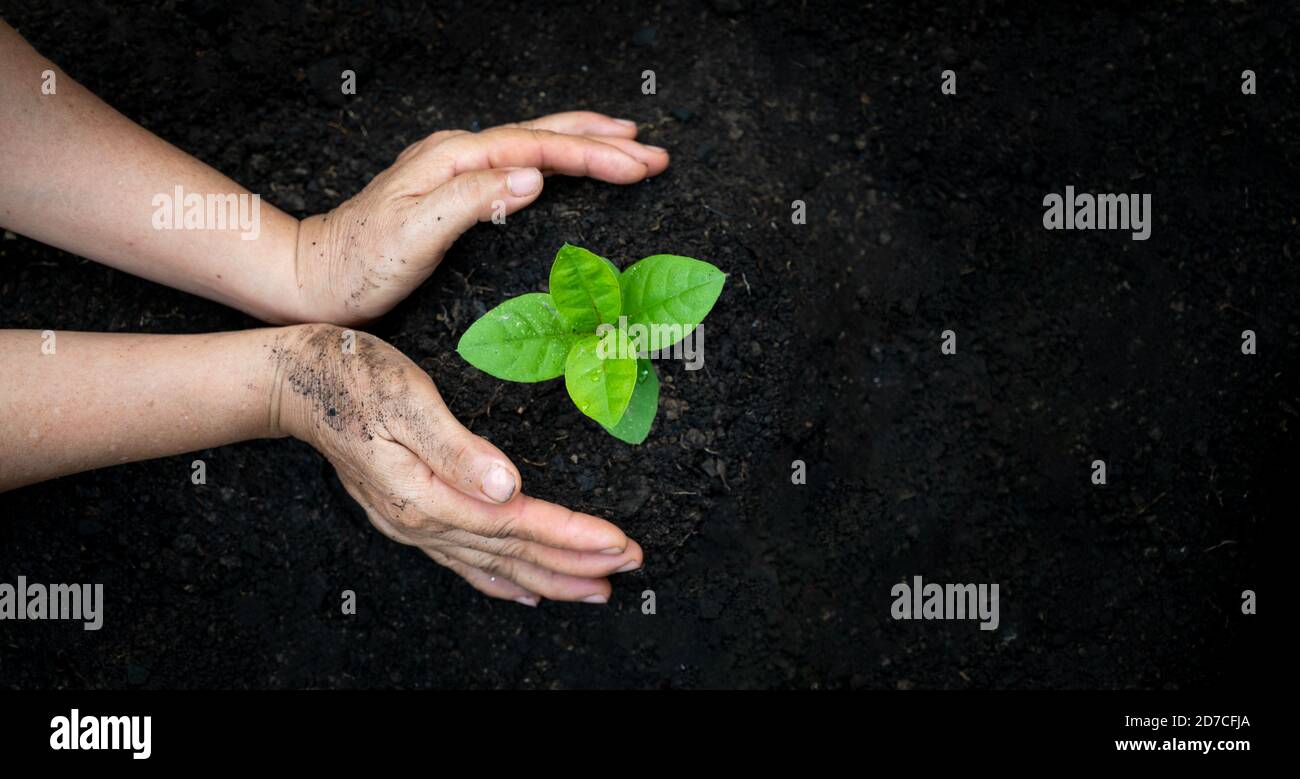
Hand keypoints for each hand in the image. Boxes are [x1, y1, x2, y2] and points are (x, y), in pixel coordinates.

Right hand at [271, 324, 642, 604]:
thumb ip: (456, 448)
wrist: (293, 382)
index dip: (572, 536)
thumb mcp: (405, 399)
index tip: (618, 543)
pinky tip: (524, 592)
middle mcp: (422, 521)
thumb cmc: (350, 378)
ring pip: (494, 565)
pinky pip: (464, 563)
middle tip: (629, 568)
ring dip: (548, 578)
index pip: (517, 523)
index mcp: (427, 494)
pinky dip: (500, 581)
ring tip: (595, 589)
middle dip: (576, 564)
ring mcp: (414, 525)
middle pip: (513, 553)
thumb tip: (507, 485)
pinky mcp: (410, 517)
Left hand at [293, 111, 669, 324]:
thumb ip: (475, 200)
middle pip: (543, 134)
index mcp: (453, 157)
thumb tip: (535, 177)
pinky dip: (554, 159)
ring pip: (534, 143)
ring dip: (584, 143)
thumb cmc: (360, 263)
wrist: (314, 277)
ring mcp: (455, 168)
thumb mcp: (415, 233)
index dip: (593, 155)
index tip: (639, 166)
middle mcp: (456, 153)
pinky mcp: (454, 188)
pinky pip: (518, 162)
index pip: (538, 147)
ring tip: (628, 143)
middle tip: (654, 153)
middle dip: (603, 141)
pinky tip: (566, 165)